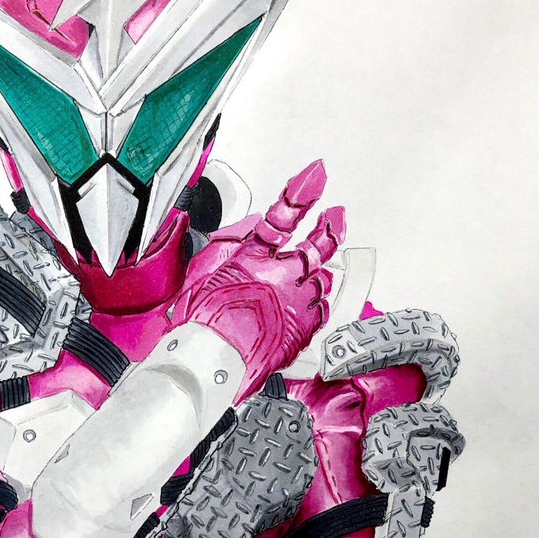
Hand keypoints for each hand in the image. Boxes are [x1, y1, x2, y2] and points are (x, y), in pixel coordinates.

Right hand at [173, 160, 343, 399]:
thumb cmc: (201, 323)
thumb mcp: (205, 275)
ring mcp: (297, 300)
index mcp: (253, 257)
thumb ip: (234, 250)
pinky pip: (321, 309)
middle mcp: (281, 274)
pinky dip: (314, 305)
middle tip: (337, 217)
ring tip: (303, 281)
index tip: (316, 175)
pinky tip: (302, 308)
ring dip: (314, 276)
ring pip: (320, 279)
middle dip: (329, 229)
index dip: (302, 193)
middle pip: (318, 245)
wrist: (212, 362)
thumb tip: (254, 234)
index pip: (283, 215)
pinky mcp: (306, 327)